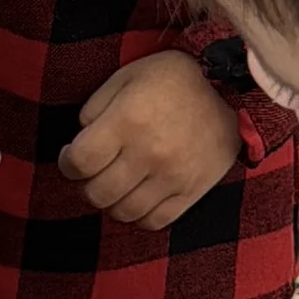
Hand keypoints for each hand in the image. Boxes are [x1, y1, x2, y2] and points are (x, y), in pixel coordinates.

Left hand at [59, 52, 239, 228]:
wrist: (232, 89)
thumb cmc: (172, 80)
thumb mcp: (126, 77)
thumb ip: (95, 108)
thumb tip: (80, 141)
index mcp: (129, 120)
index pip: (79, 162)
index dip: (66, 163)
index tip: (71, 157)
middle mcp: (150, 152)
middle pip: (97, 193)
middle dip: (85, 185)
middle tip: (92, 173)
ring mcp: (173, 176)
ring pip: (123, 212)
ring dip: (110, 202)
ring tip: (115, 184)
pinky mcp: (192, 191)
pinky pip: (154, 221)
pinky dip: (138, 215)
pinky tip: (137, 196)